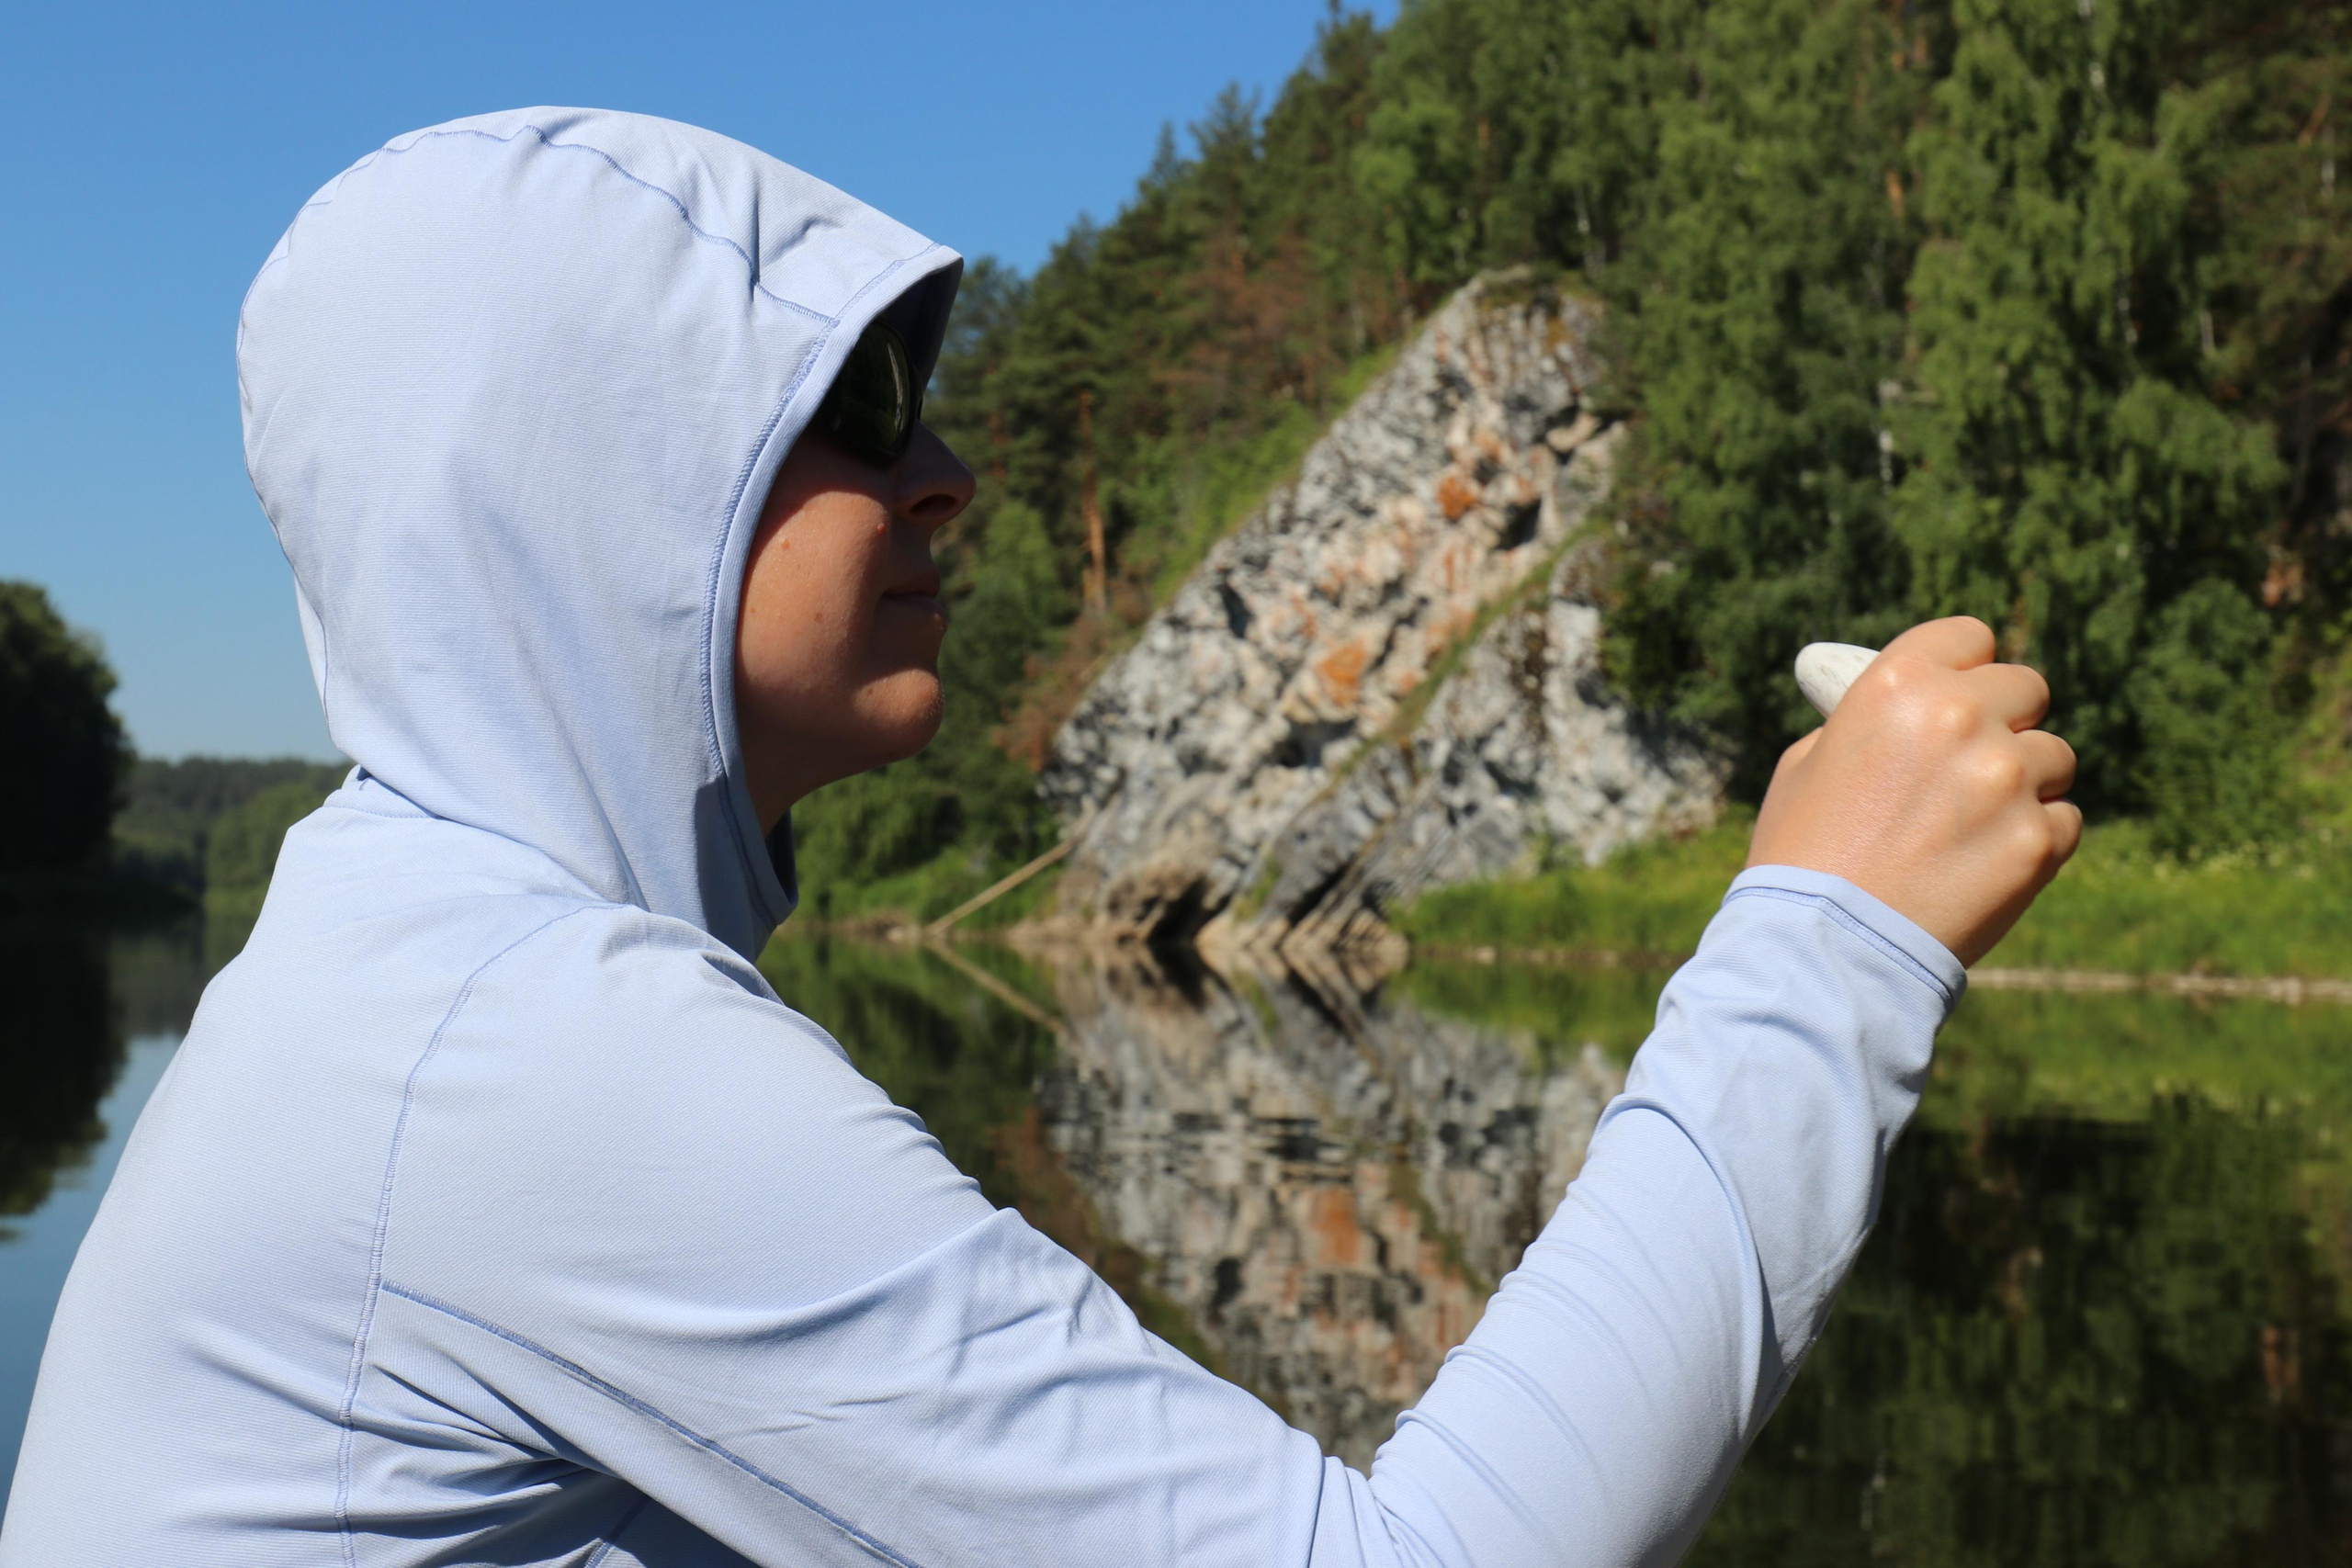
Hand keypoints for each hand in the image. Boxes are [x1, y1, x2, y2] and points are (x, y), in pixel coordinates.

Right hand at [1747, 617, 2080, 966]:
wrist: (1825, 948)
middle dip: (2005, 723)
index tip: (1961, 694)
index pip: (1970, 636)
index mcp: (1897, 683)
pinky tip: (1985, 866)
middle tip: (1971, 769)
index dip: (1965, 668)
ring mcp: (2006, 777)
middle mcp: (1959, 716)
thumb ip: (1871, 722)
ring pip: (2054, 757)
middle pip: (2027, 689)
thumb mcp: (1809, 762)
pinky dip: (2035, 840)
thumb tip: (1913, 706)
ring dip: (2025, 785)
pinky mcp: (2038, 839)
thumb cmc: (1802, 855)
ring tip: (1972, 830)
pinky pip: (2064, 820)